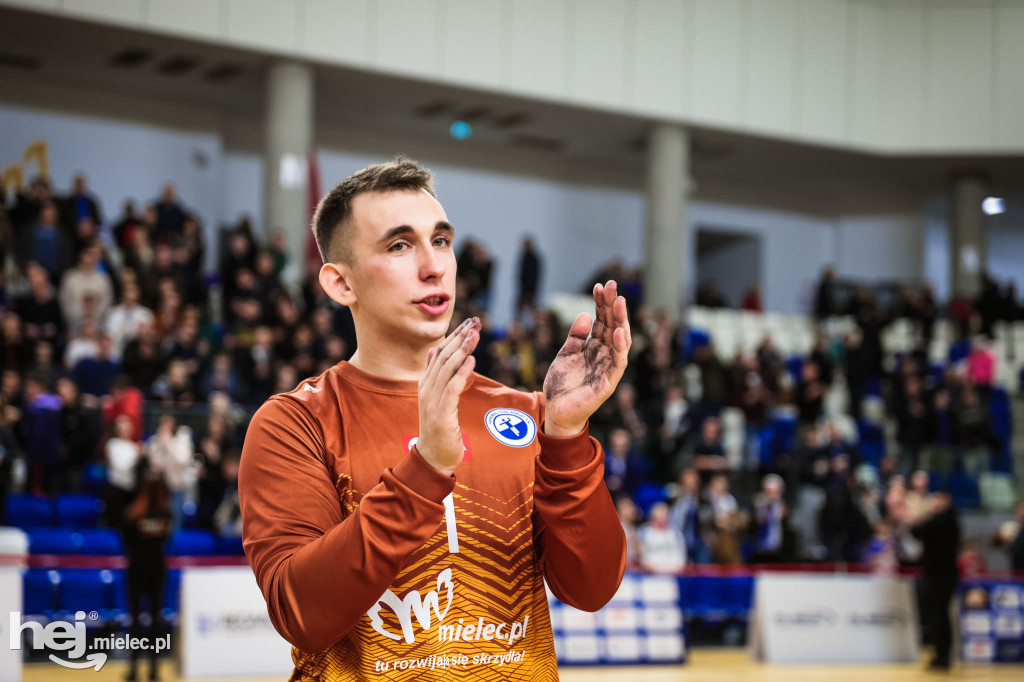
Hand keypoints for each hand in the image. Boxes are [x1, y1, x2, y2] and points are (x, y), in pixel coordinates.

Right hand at [417, 317, 479, 475]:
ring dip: (462, 350)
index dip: (455, 336)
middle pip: (444, 356)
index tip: (471, 322)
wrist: (433, 456)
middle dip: (460, 337)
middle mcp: (426, 388)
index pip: (441, 353)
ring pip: (447, 369)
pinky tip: (471, 360)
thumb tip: (435, 351)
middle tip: (476, 322)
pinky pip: (451, 389)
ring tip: (475, 335)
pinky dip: (461, 373)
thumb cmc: (439, 426)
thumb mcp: (437, 397)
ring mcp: (431, 401)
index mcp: (426, 382)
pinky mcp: (440, 414)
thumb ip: (437, 375)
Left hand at [543, 280, 630, 435]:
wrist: (556, 412)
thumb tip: (586, 315)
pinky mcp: (608, 383)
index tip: (600, 285)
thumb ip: (575, 336)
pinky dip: (620, 347)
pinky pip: (617, 363)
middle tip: (612, 285)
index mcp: (594, 347)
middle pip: (612, 326)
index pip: (602, 320)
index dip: (601, 303)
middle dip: (613, 305)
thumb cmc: (562, 386)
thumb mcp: (565, 354)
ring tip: (618, 301)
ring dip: (620, 320)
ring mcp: (608, 368)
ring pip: (619, 341)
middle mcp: (604, 355)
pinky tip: (618, 331)